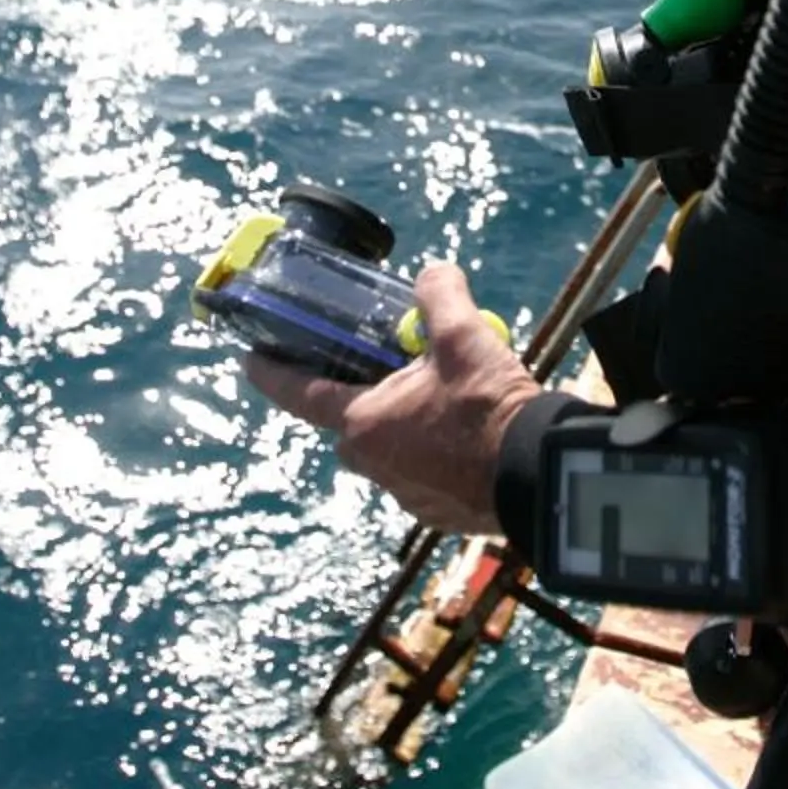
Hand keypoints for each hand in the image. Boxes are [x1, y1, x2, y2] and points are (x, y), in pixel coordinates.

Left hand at [245, 263, 539, 534]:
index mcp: (364, 421)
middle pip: (352, 423)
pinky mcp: (437, 513)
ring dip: (406, 426)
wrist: (537, 476)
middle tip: (394, 369)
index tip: (250, 359)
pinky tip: (471, 437)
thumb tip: (433, 274)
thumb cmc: (488, 406)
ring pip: (391, 450)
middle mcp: (374, 464)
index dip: (273, 372)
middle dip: (365, 397)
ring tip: (447, 401)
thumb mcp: (463, 337)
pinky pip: (424, 475)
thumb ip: (439, 296)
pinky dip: (438, 454)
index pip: (301, 392)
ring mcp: (406, 494)